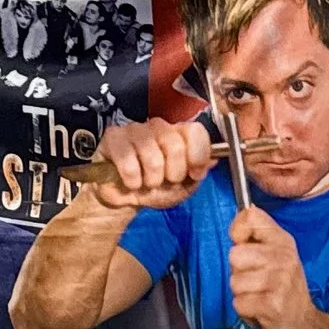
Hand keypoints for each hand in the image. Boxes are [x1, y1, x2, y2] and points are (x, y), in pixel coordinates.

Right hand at [90, 115, 211, 213]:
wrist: (127, 200)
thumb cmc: (156, 190)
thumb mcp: (185, 186)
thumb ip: (200, 171)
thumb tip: (214, 159)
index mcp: (179, 135)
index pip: (196, 131)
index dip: (198, 155)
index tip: (194, 174)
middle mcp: (158, 127)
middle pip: (175, 144)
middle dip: (173, 173)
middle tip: (164, 181)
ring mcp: (135, 130)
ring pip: (152, 155)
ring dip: (151, 179)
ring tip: (146, 182)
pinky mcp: (113, 138)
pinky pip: (128, 161)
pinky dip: (132, 180)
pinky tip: (131, 181)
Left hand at [225, 203, 316, 328]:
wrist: (303, 323)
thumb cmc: (284, 288)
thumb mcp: (278, 254)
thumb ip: (259, 235)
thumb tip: (243, 214)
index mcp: (283, 241)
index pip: (251, 216)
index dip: (238, 229)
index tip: (242, 242)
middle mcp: (284, 258)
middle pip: (235, 254)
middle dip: (239, 271)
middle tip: (256, 280)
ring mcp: (279, 281)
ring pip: (235, 281)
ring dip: (242, 293)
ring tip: (259, 295)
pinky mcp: (272, 305)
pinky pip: (239, 303)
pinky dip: (246, 310)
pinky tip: (261, 309)